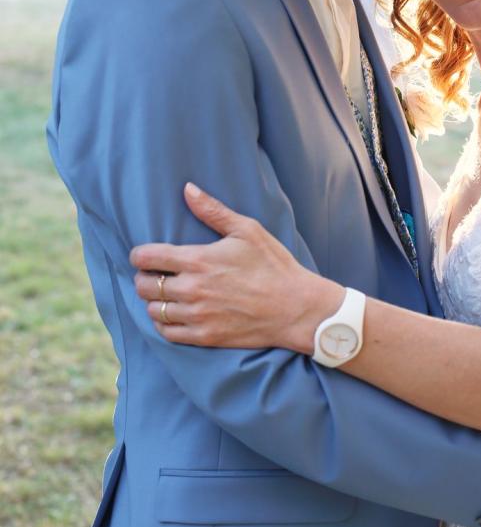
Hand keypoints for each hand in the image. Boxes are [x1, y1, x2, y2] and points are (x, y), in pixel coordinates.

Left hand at [130, 184, 341, 350]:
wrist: (296, 308)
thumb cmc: (274, 265)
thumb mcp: (248, 230)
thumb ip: (213, 210)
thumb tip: (187, 189)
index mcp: (199, 260)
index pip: (148, 257)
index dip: (138, 255)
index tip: (142, 255)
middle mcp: (192, 289)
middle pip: (145, 285)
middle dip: (144, 277)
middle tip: (153, 275)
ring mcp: (197, 316)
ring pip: (153, 310)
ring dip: (153, 301)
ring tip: (163, 295)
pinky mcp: (205, 337)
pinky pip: (168, 333)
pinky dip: (163, 324)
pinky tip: (172, 315)